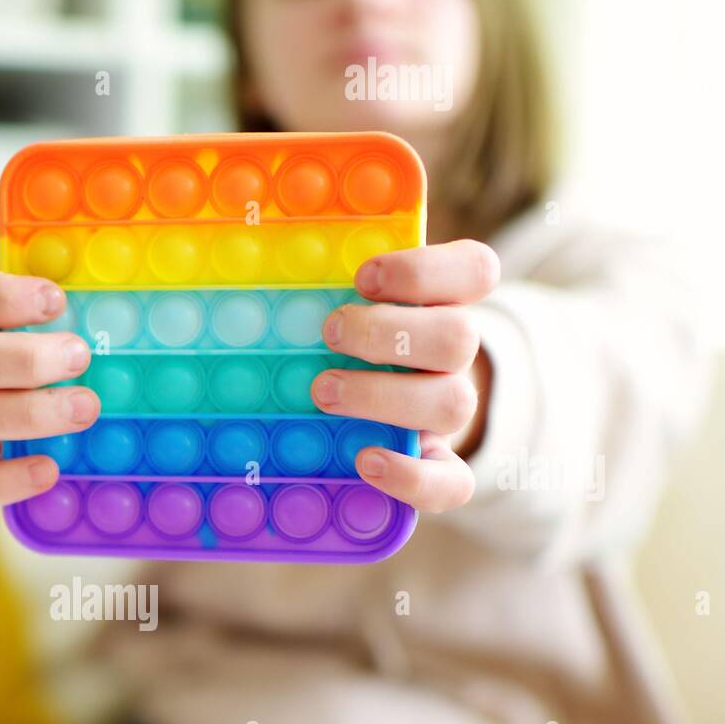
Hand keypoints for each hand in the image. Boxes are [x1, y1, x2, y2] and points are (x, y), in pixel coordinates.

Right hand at [0, 263, 98, 507]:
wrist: (111, 413)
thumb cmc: (107, 340)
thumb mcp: (108, 303)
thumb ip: (112, 283)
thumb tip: (180, 238)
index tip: (56, 299)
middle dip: (20, 358)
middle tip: (81, 356)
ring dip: (23, 413)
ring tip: (86, 407)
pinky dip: (4, 479)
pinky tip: (50, 470)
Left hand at [317, 238, 498, 512]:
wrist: (369, 421)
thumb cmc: (342, 350)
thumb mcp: (336, 309)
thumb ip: (318, 281)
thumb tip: (249, 241)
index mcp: (441, 306)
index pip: (475, 271)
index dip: (425, 270)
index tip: (363, 276)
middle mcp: (452, 360)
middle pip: (458, 336)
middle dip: (389, 333)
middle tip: (330, 331)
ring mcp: (446, 415)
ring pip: (452, 401)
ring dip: (384, 395)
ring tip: (323, 391)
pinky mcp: (440, 470)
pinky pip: (452, 482)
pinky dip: (411, 476)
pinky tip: (365, 462)